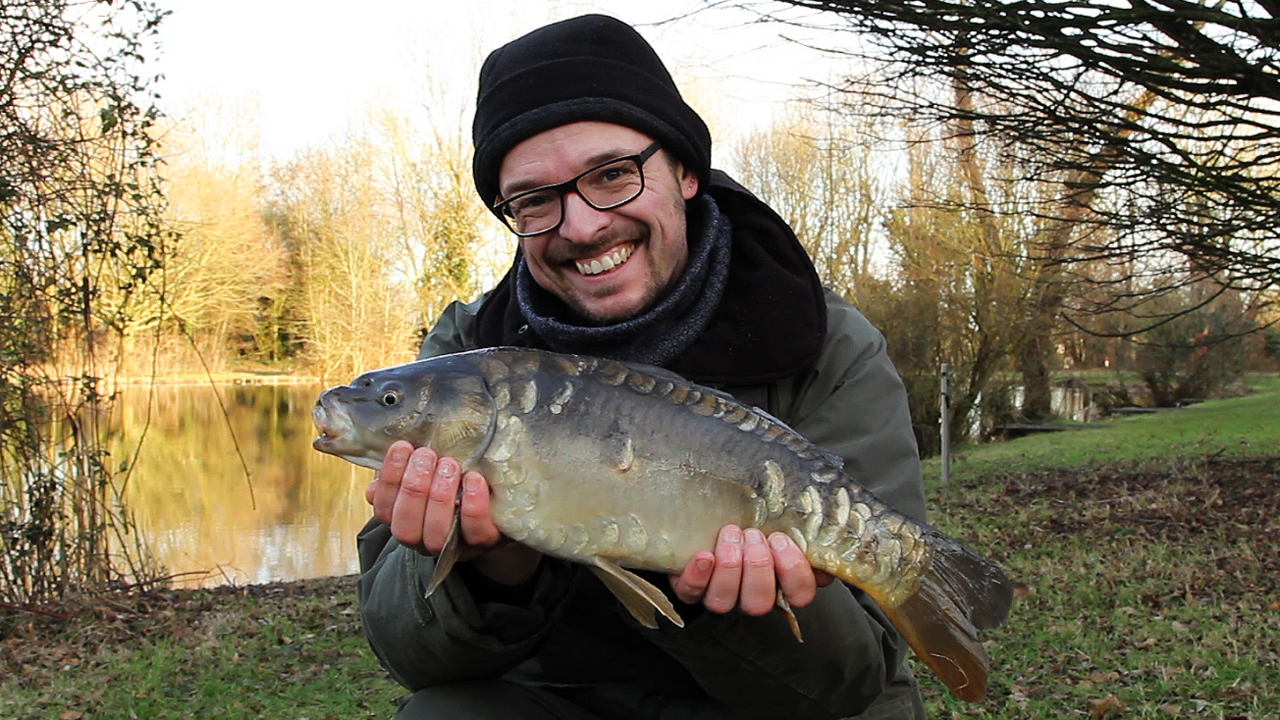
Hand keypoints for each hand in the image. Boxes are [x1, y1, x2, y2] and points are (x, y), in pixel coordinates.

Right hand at [366, 441, 539, 583]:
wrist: (496, 504)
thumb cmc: (453, 483)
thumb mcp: (426, 475)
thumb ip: (402, 475)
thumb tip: (380, 477)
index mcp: (404, 521)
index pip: (384, 509)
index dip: (390, 479)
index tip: (402, 447)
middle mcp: (423, 540)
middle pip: (405, 528)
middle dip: (413, 488)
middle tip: (426, 455)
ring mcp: (453, 545)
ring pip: (436, 535)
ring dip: (440, 497)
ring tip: (449, 465)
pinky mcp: (484, 542)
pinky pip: (476, 532)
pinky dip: (474, 506)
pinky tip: (474, 479)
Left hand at [669, 525, 834, 616]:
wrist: (709, 511)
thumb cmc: (753, 515)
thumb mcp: (782, 517)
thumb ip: (804, 526)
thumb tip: (822, 531)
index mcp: (781, 582)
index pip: (800, 596)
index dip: (794, 572)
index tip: (781, 540)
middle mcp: (750, 595)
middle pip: (759, 603)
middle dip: (758, 567)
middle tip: (753, 535)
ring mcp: (720, 595)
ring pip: (725, 602)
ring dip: (730, 567)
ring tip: (731, 534)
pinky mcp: (690, 588)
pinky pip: (690, 593)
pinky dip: (697, 576)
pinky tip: (703, 555)